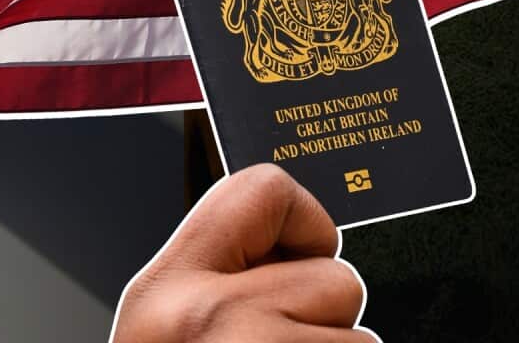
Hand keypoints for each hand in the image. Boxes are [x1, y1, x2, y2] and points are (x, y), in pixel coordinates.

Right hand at [111, 164, 377, 342]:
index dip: (305, 221)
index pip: (265, 190)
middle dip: (322, 319)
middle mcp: (213, 315)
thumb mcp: (157, 326)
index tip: (300, 256)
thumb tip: (286, 249)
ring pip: (360, 338)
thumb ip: (215, 275)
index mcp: (168, 286)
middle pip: (334, 279)